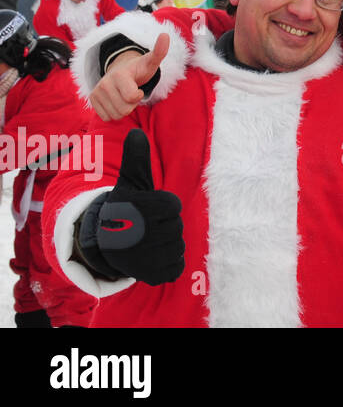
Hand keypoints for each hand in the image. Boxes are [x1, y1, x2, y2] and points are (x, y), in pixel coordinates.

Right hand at [78, 129, 183, 284]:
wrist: (101, 243)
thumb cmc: (123, 209)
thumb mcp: (130, 183)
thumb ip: (136, 159)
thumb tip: (135, 133)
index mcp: (143, 208)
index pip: (173, 207)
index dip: (163, 208)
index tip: (146, 210)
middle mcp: (146, 233)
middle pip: (176, 228)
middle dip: (164, 226)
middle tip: (144, 227)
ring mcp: (148, 256)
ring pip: (177, 247)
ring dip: (166, 245)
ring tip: (146, 241)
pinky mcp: (151, 274)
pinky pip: (175, 267)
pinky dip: (167, 263)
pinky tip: (151, 256)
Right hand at [90, 34, 168, 121]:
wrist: (121, 71)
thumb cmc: (139, 69)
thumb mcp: (151, 62)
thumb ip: (159, 51)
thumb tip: (165, 35)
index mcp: (120, 74)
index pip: (131, 97)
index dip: (139, 96)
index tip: (138, 88)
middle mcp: (105, 83)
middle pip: (124, 109)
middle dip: (132, 104)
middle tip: (131, 93)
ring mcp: (96, 91)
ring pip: (115, 115)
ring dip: (123, 109)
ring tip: (124, 96)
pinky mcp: (92, 99)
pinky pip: (106, 117)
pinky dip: (114, 112)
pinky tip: (116, 101)